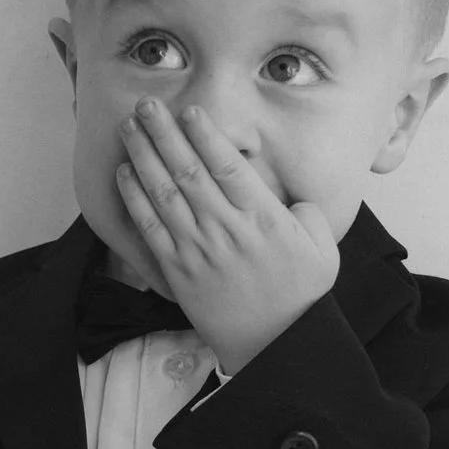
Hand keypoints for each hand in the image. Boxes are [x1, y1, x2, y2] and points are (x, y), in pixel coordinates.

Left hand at [116, 97, 339, 373]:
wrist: (273, 345)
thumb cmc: (300, 296)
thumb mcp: (323, 250)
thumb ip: (307, 214)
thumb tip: (289, 195)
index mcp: (262, 218)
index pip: (228, 166)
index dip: (205, 135)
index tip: (189, 110)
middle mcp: (225, 228)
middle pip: (187, 170)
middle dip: (164, 133)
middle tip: (147, 103)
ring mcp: (197, 248)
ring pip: (163, 192)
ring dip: (143, 155)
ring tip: (129, 125)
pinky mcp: (177, 269)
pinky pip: (150, 227)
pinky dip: (134, 197)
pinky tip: (124, 173)